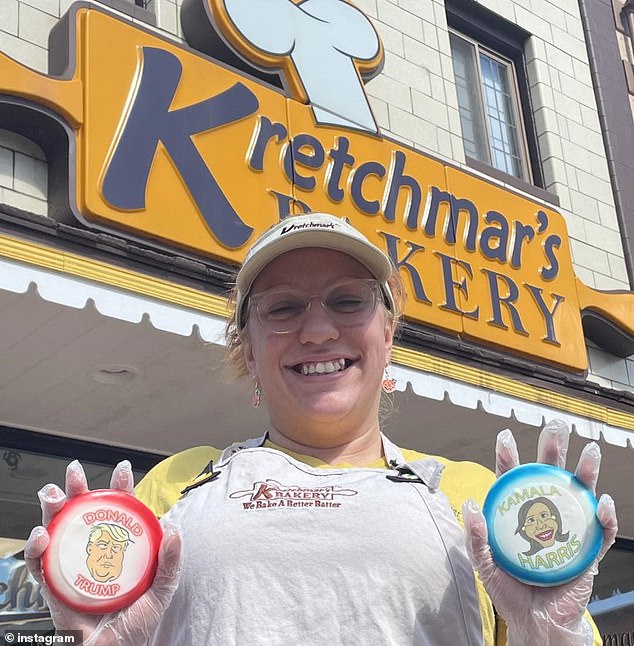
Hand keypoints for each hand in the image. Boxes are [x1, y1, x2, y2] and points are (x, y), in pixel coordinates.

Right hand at [24, 460, 180, 645]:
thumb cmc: (137, 623)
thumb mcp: (161, 591)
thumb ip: (169, 562)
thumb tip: (174, 530)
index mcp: (119, 547)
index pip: (119, 511)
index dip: (119, 488)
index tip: (123, 470)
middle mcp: (93, 551)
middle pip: (82, 513)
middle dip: (76, 488)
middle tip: (74, 473)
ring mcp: (72, 565)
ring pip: (57, 530)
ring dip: (51, 509)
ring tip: (52, 495)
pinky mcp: (53, 585)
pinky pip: (39, 563)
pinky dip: (36, 547)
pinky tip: (43, 535)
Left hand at [463, 420, 617, 645]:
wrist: (536, 624)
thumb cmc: (509, 591)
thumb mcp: (485, 564)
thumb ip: (476, 537)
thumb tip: (471, 505)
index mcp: (518, 515)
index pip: (513, 480)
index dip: (509, 457)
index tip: (505, 436)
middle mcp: (544, 515)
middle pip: (549, 476)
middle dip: (553, 450)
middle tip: (556, 427)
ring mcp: (568, 530)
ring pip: (579, 494)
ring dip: (586, 472)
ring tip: (590, 450)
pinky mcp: (588, 552)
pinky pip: (601, 531)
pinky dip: (604, 515)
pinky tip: (601, 501)